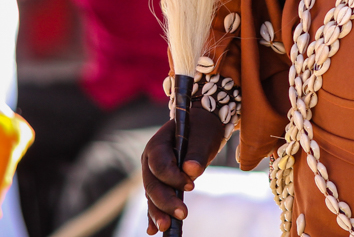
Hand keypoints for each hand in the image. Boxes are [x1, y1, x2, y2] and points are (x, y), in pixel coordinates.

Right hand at [142, 106, 226, 233]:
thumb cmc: (202, 129)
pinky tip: (154, 230)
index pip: (159, 165)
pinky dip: (155, 214)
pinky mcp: (159, 184)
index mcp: (157, 144)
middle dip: (165, 201)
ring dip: (158, 212)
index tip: (191, 186)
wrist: (201, 126)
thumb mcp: (203, 136)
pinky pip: (154, 201)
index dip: (173, 177)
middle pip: (152, 184)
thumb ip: (197, 152)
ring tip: (166, 227)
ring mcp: (152, 174)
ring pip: (151, 196)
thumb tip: (191, 170)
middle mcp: (149, 161)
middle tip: (182, 214)